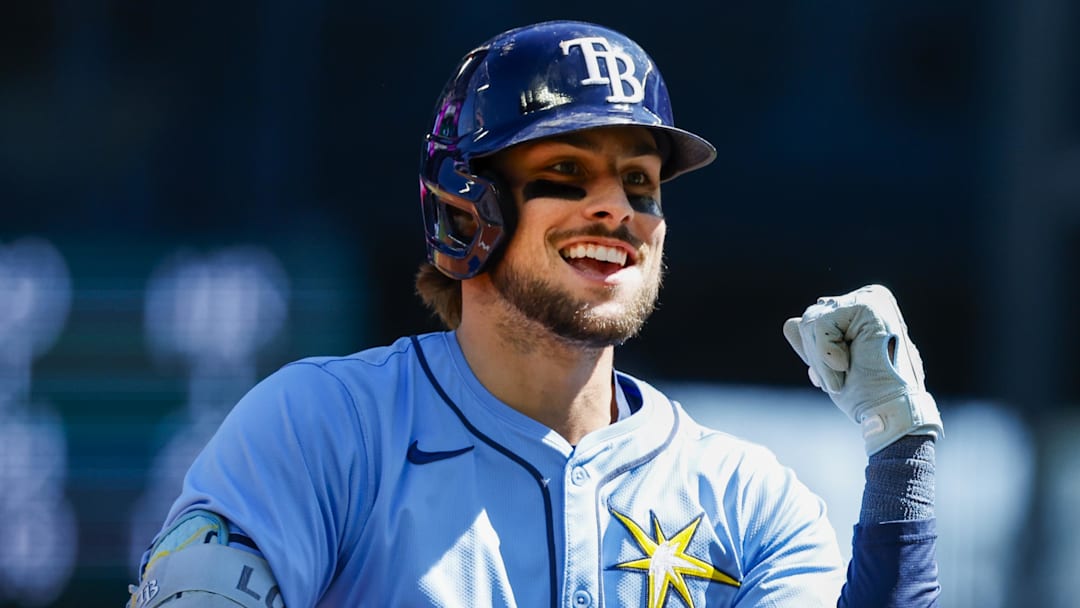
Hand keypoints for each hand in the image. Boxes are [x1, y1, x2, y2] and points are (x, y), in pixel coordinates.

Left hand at [782, 284, 942, 454]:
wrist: (887, 412)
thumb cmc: (864, 392)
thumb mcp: (829, 365)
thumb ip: (813, 342)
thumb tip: (790, 323)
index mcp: (861, 310)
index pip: (814, 321)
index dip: (817, 353)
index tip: (841, 371)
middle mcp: (868, 297)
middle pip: (810, 319)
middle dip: (817, 355)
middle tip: (843, 375)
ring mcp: (870, 299)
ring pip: (811, 322)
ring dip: (821, 359)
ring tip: (846, 372)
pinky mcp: (868, 306)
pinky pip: (819, 325)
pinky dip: (824, 353)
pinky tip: (846, 364)